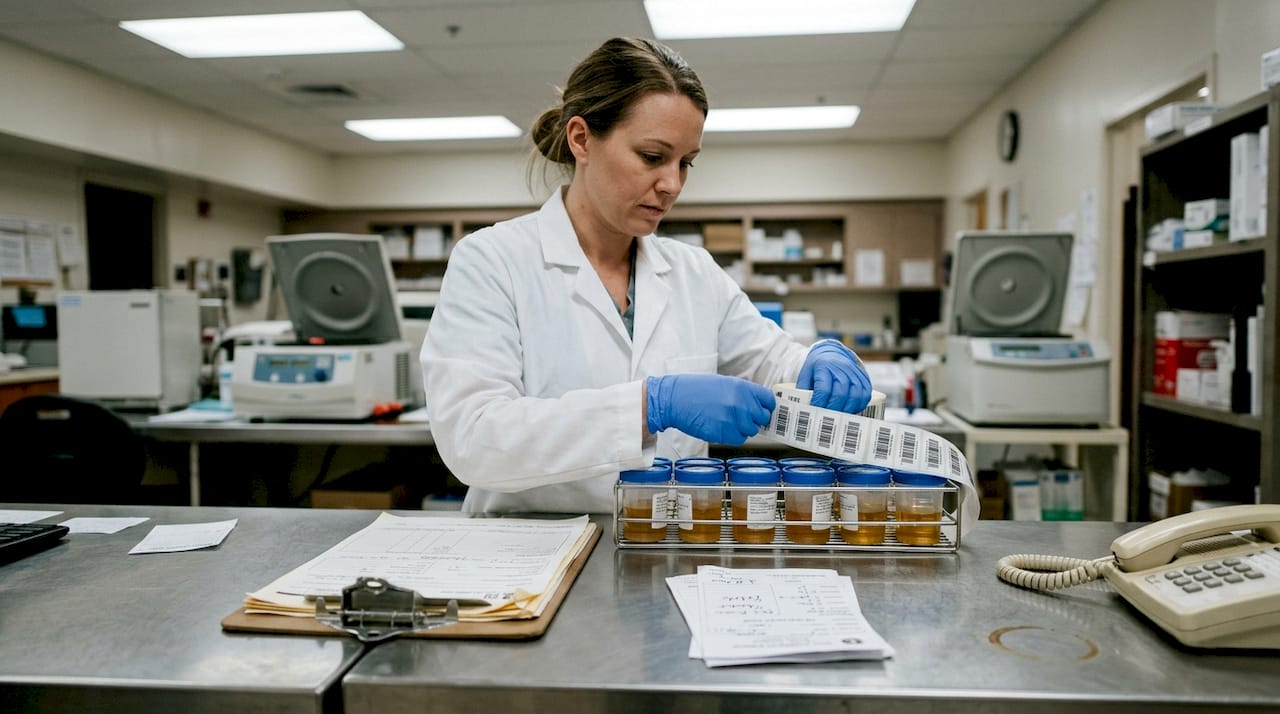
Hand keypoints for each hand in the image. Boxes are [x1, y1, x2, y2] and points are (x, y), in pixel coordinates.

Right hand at [646, 374, 774, 444]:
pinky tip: (722, 428)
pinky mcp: (724, 433)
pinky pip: (738, 439)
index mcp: (742, 388)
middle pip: (762, 418)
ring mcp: (734, 419)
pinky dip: (733, 436)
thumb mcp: (723, 383)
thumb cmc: (694, 389)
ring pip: (751, 430)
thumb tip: (755, 405)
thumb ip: (742, 394)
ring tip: (728, 421)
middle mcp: (742, 403)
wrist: (674, 399)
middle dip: (754, 419)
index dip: (765, 406)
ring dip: (743, 429)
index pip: (768, 400)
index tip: (761, 409)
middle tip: (743, 418)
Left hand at [797, 340, 871, 412]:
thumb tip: (805, 412)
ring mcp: (855, 371)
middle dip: (833, 410)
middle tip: (827, 418)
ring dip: (848, 410)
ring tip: (839, 417)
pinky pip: (865, 395)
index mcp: (823, 365)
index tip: (815, 412)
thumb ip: (804, 393)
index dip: (820, 404)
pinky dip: (859, 406)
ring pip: (856, 395)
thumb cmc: (816, 370)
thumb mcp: (805, 377)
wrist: (831, 354)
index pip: (823, 389)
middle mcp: (841, 367)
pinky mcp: (864, 377)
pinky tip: (850, 411)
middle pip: (841, 393)